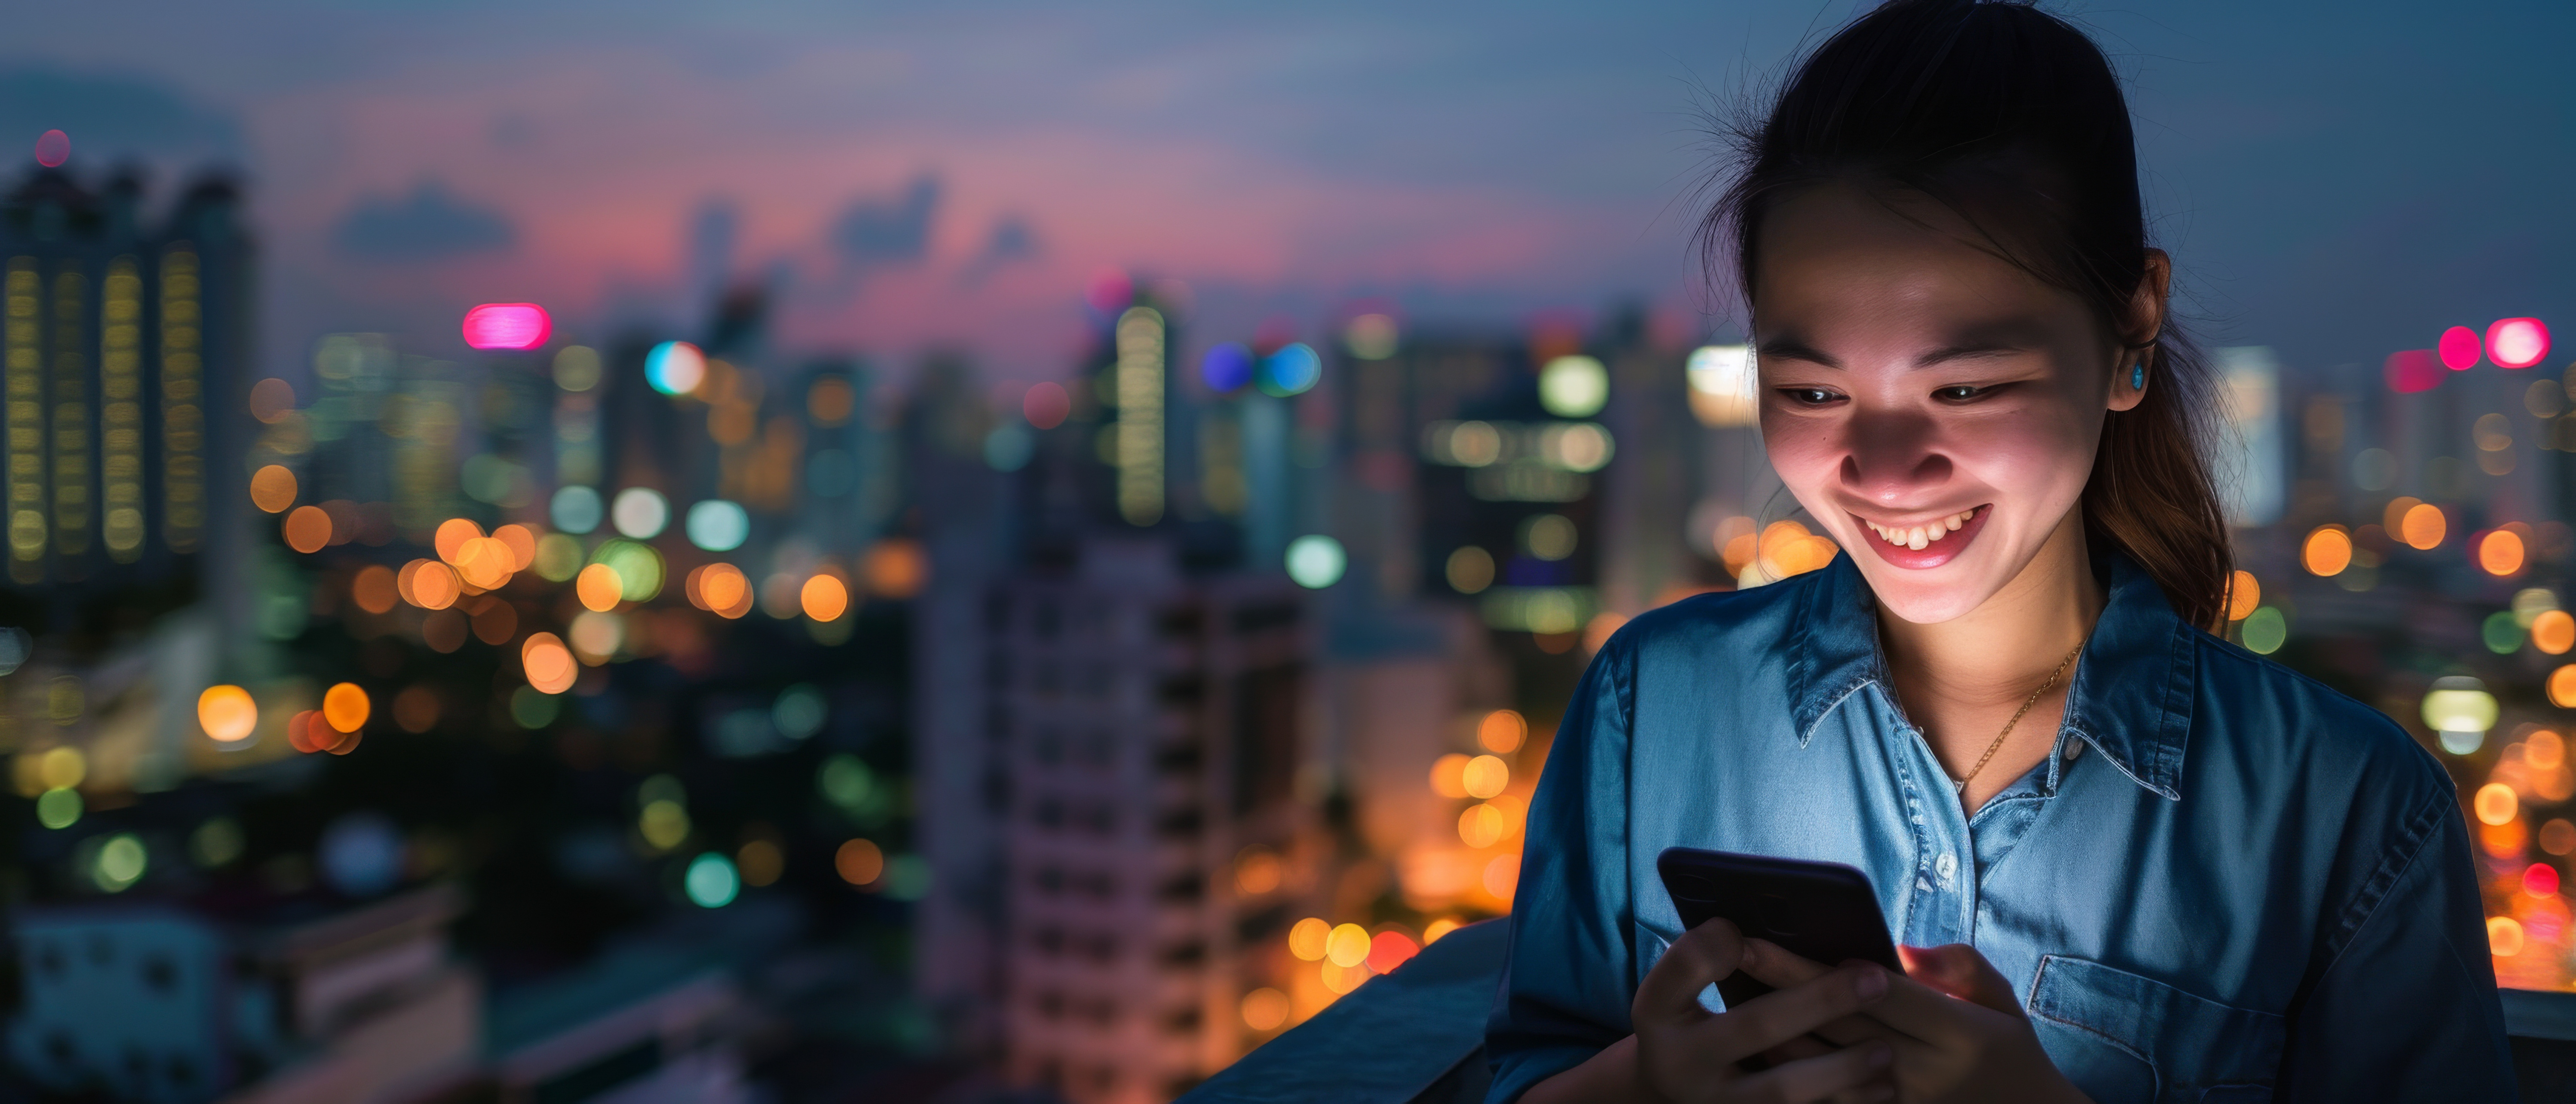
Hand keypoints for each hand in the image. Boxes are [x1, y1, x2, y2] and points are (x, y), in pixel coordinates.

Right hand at [1628, 918, 1896, 1102]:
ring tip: (1885, 1051)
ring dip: (1841, 1069)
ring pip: (1782, 1090)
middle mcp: (1680, 1061)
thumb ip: (1707, 957)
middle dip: (1818, 1002)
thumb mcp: (1679, 988)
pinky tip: (1881, 1091)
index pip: (1684, 967)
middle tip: (1874, 981)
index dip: (1716, 946)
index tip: (1743, 930)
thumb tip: (1757, 932)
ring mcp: (1714, 1103)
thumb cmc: (1688, 1021)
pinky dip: (1841, 1103)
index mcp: (1657, 1011)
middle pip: (1752, 1027)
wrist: (1670, 1091)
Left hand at [1735, 939, 2091, 1103]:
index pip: (1885, 995)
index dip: (1834, 970)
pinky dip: (1792, 1075)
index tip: (1794, 940)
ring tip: (1733, 995)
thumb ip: (1957, 967)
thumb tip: (1900, 951)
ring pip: (1825, 1068)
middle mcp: (1926, 1074)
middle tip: (1742, 949)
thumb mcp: (2000, 1001)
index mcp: (1958, 1034)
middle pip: (1845, 1024)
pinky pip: (1828, 1101)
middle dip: (1789, 985)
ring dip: (1777, 1032)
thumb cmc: (2006, 1048)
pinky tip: (1757, 1049)